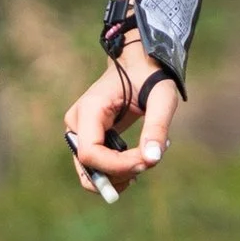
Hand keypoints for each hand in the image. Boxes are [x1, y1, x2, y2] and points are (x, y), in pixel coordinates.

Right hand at [62, 46, 180, 193]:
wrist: (138, 65)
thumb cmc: (151, 77)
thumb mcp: (162, 98)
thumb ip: (157, 127)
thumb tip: (152, 159)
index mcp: (89, 109)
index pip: (90, 153)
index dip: (117, 166)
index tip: (147, 161)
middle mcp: (76, 123)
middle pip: (88, 167)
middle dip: (120, 173)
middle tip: (149, 161)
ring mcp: (78, 133)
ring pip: (90, 173)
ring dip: (120, 175)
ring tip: (147, 156)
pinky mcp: (87, 140)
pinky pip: (96, 168)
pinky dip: (118, 171)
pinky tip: (139, 158)